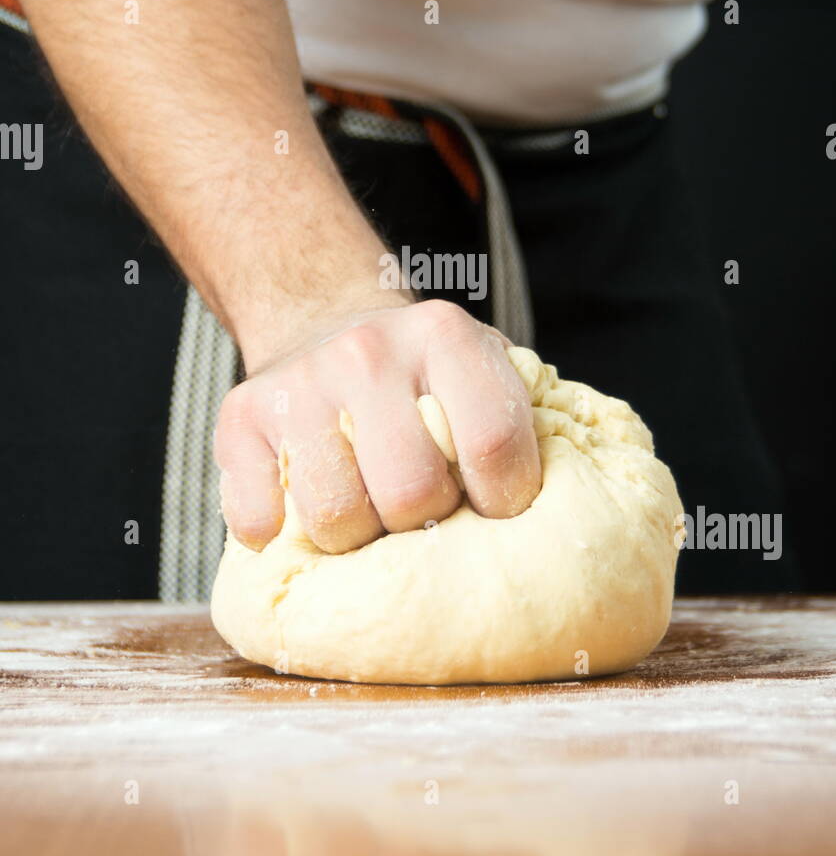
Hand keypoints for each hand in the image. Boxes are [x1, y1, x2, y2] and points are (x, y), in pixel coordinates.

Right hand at [214, 300, 541, 553]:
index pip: (493, 443)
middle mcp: (369, 351)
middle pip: (411, 492)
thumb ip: (522, 422)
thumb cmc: (425, 378)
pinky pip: (257, 517)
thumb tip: (575, 514)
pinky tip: (298, 511)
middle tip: (423, 510)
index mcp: (446, 336)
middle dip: (425, 522)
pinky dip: (276, 534)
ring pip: (335, 516)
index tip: (495, 508)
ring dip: (357, 536)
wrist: (325, 319)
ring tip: (368, 513)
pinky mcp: (240, 417)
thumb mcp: (480, 369)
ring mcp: (300, 383)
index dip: (505, 501)